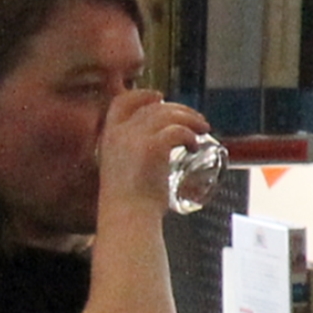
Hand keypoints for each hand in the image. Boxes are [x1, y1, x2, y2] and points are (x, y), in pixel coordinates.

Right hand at [96, 88, 214, 214]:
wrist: (128, 218)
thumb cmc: (130, 201)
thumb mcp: (123, 169)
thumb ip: (133, 154)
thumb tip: (159, 149)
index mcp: (109, 137)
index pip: (120, 102)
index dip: (142, 95)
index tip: (159, 97)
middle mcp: (119, 134)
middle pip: (153, 108)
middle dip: (179, 109)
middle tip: (197, 120)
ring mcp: (135, 139)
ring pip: (168, 115)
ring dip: (190, 119)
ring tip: (203, 130)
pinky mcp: (152, 148)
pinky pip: (177, 131)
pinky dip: (190, 135)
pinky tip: (194, 146)